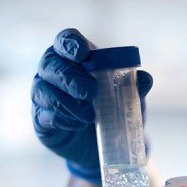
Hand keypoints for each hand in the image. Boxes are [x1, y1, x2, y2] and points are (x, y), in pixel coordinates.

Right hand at [31, 28, 153, 183]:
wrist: (107, 145)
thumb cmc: (115, 110)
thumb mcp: (130, 99)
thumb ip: (136, 87)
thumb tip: (145, 78)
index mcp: (76, 58)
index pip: (65, 41)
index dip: (69, 43)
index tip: (82, 54)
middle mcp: (54, 72)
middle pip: (50, 63)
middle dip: (70, 76)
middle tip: (92, 91)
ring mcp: (44, 95)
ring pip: (43, 90)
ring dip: (66, 101)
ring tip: (90, 116)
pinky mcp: (41, 119)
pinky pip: (43, 114)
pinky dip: (61, 118)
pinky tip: (77, 124)